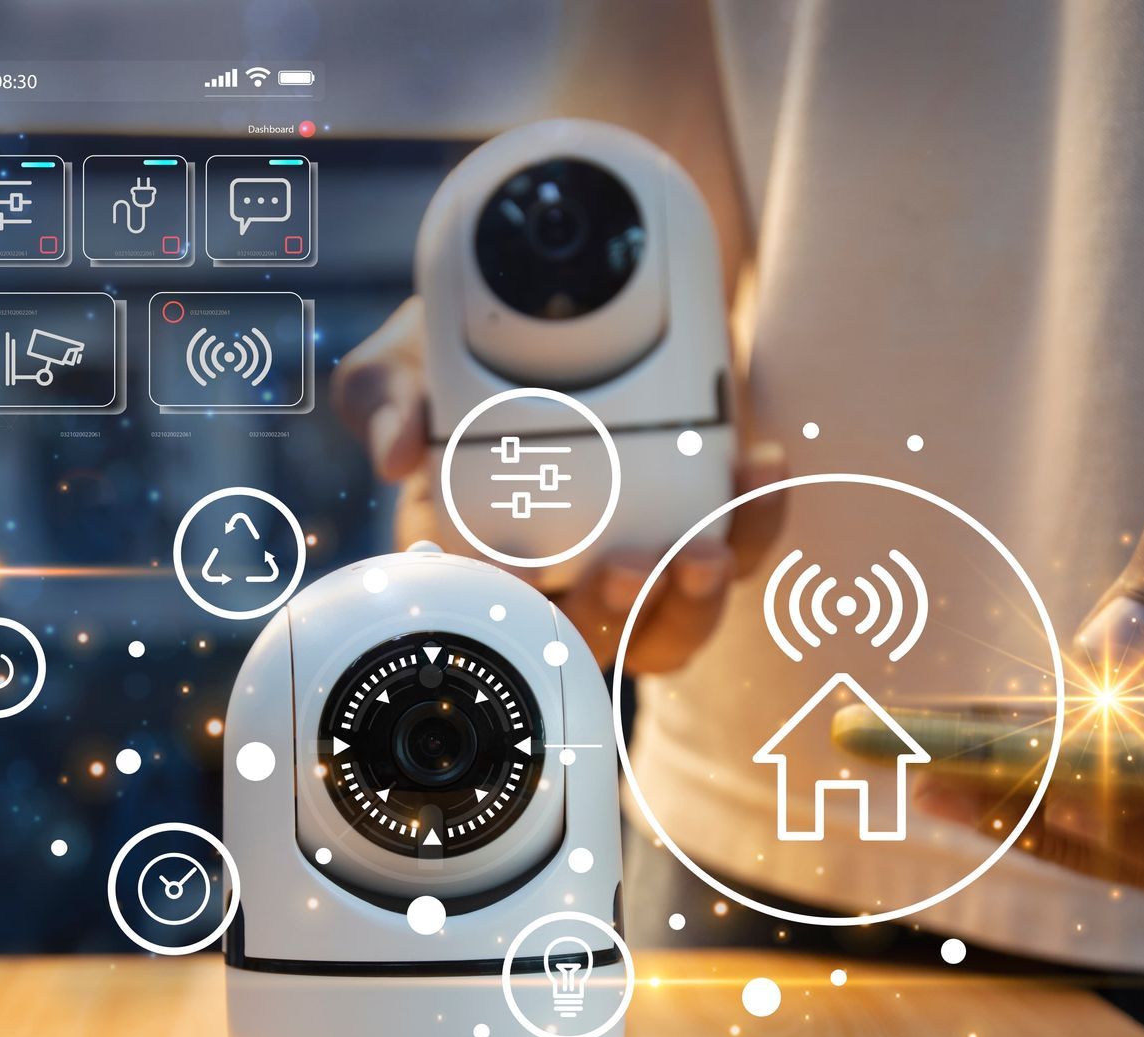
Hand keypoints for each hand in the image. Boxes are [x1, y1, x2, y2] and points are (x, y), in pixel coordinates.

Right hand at [331, 298, 786, 674]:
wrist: (574, 292)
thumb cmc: (476, 343)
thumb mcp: (409, 358)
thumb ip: (383, 399)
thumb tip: (392, 455)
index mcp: (483, 551)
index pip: (489, 607)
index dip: (505, 610)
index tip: (518, 581)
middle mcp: (563, 568)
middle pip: (593, 637)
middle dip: (615, 615)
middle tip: (625, 567)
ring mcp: (639, 549)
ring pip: (675, 624)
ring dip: (695, 603)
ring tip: (706, 553)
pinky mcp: (704, 516)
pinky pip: (747, 547)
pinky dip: (760, 518)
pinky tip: (758, 467)